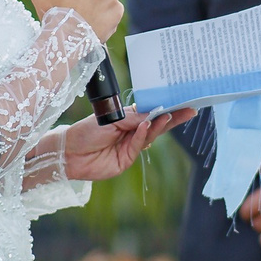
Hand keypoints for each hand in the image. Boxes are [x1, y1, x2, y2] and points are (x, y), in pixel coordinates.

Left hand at [60, 106, 191, 181]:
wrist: (69, 152)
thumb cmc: (87, 131)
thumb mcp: (111, 118)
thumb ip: (132, 117)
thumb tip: (153, 113)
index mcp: (128, 119)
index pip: (151, 112)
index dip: (166, 107)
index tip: (182, 100)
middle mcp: (132, 132)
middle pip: (157, 124)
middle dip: (173, 117)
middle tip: (190, 109)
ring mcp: (131, 147)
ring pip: (150, 135)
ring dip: (160, 124)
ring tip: (169, 114)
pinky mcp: (127, 160)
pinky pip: (139, 145)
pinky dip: (143, 135)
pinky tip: (146, 126)